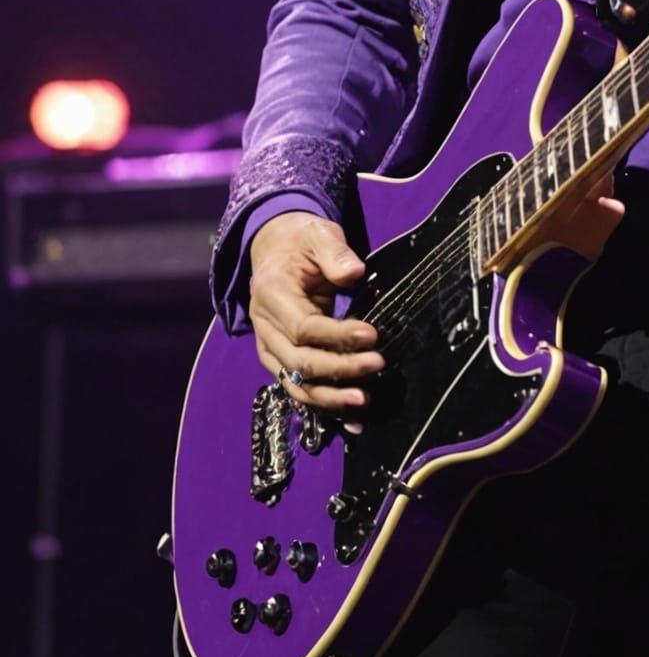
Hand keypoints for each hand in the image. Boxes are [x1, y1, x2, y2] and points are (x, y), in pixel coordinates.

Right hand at [248, 211, 384, 414]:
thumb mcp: (318, 234)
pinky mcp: (280, 360)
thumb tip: (355, 273)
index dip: (338, 336)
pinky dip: (324, 407)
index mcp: (271, 293)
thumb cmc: (302, 241)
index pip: (303, 327)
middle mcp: (264, 326)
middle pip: (300, 360)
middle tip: (376, 366)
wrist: (276, 249)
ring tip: (363, 401)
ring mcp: (270, 347)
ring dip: (330, 397)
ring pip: (297, 383)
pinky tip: (351, 422)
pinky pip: (300, 388)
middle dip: (339, 368)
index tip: (372, 336)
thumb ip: (335, 253)